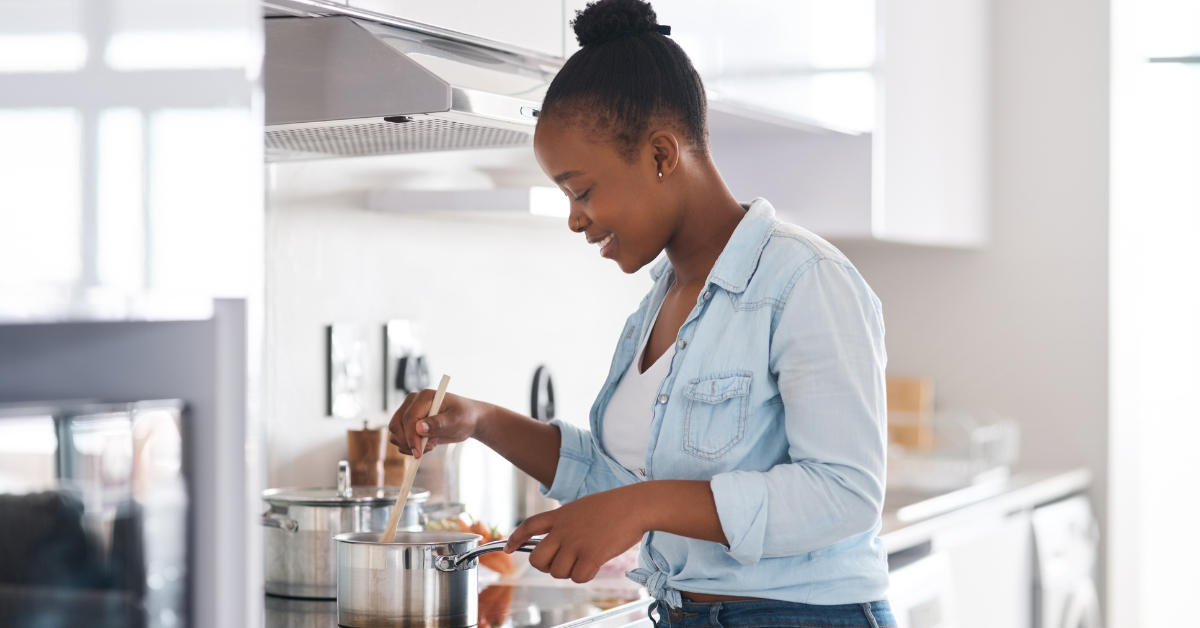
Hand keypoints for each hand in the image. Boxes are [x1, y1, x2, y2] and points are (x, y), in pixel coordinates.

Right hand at [388, 390, 490, 457]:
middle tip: (429, 448)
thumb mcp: (456, 420)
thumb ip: (438, 424)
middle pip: (396, 425)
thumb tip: (419, 428)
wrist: (468, 420)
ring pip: (395, 434)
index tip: (419, 452)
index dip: (411, 437)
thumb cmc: (465, 417)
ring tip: (431, 444)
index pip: (409, 418)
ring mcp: (409, 413)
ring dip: (410, 445)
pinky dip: (410, 447)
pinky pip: (399, 439)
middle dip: (409, 442)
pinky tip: (427, 444)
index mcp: (424, 397)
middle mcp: (412, 403)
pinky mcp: (408, 424)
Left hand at [505, 485, 647, 583]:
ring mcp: (575, 543)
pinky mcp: (590, 555)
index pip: (529, 526)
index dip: (515, 538)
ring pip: (557, 572)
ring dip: (570, 571)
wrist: (635, 505)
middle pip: (537, 559)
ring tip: (586, 559)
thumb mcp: (583, 506)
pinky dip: (585, 575)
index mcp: (560, 515)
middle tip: (562, 563)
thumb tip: (563, 543)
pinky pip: (577, 577)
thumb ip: (569, 522)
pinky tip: (595, 564)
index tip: (508, 549)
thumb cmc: (616, 506)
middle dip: (546, 566)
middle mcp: (563, 530)